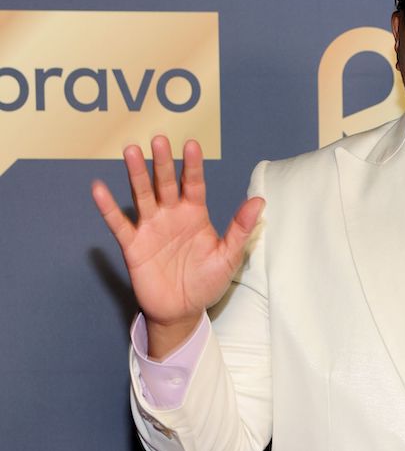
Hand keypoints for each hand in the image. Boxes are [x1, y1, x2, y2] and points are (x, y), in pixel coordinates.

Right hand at [92, 135, 263, 356]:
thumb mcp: (228, 257)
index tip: (192, 145)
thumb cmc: (206, 282)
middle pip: (166, 183)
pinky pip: (119, 224)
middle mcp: (171, 215)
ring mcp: (151, 228)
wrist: (182, 311)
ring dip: (137, 174)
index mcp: (194, 214)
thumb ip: (240, 229)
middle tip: (158, 139)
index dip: (192, 166)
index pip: (194, 184)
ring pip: (142, 195)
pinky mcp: (133, 245)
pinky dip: (108, 208)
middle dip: (162, 162)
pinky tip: (99, 189)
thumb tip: (259, 202)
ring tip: (131, 151)